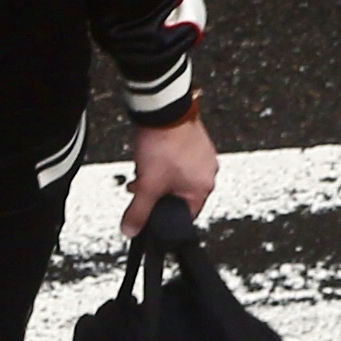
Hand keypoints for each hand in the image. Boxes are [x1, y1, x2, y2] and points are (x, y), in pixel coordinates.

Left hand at [125, 113, 217, 231]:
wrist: (164, 110)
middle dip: (158, 194)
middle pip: (180, 196)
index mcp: (204, 187)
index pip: (186, 215)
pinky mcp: (197, 141)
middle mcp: (209, 172)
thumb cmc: (164, 144)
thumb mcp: (147, 185)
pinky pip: (181, 160)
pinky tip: (153, 155)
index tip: (151, 213)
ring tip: (145, 169)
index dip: (165, 217)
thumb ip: (138, 211)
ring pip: (179, 177)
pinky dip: (166, 162)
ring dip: (160, 177)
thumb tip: (131, 230)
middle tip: (143, 187)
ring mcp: (204, 154)